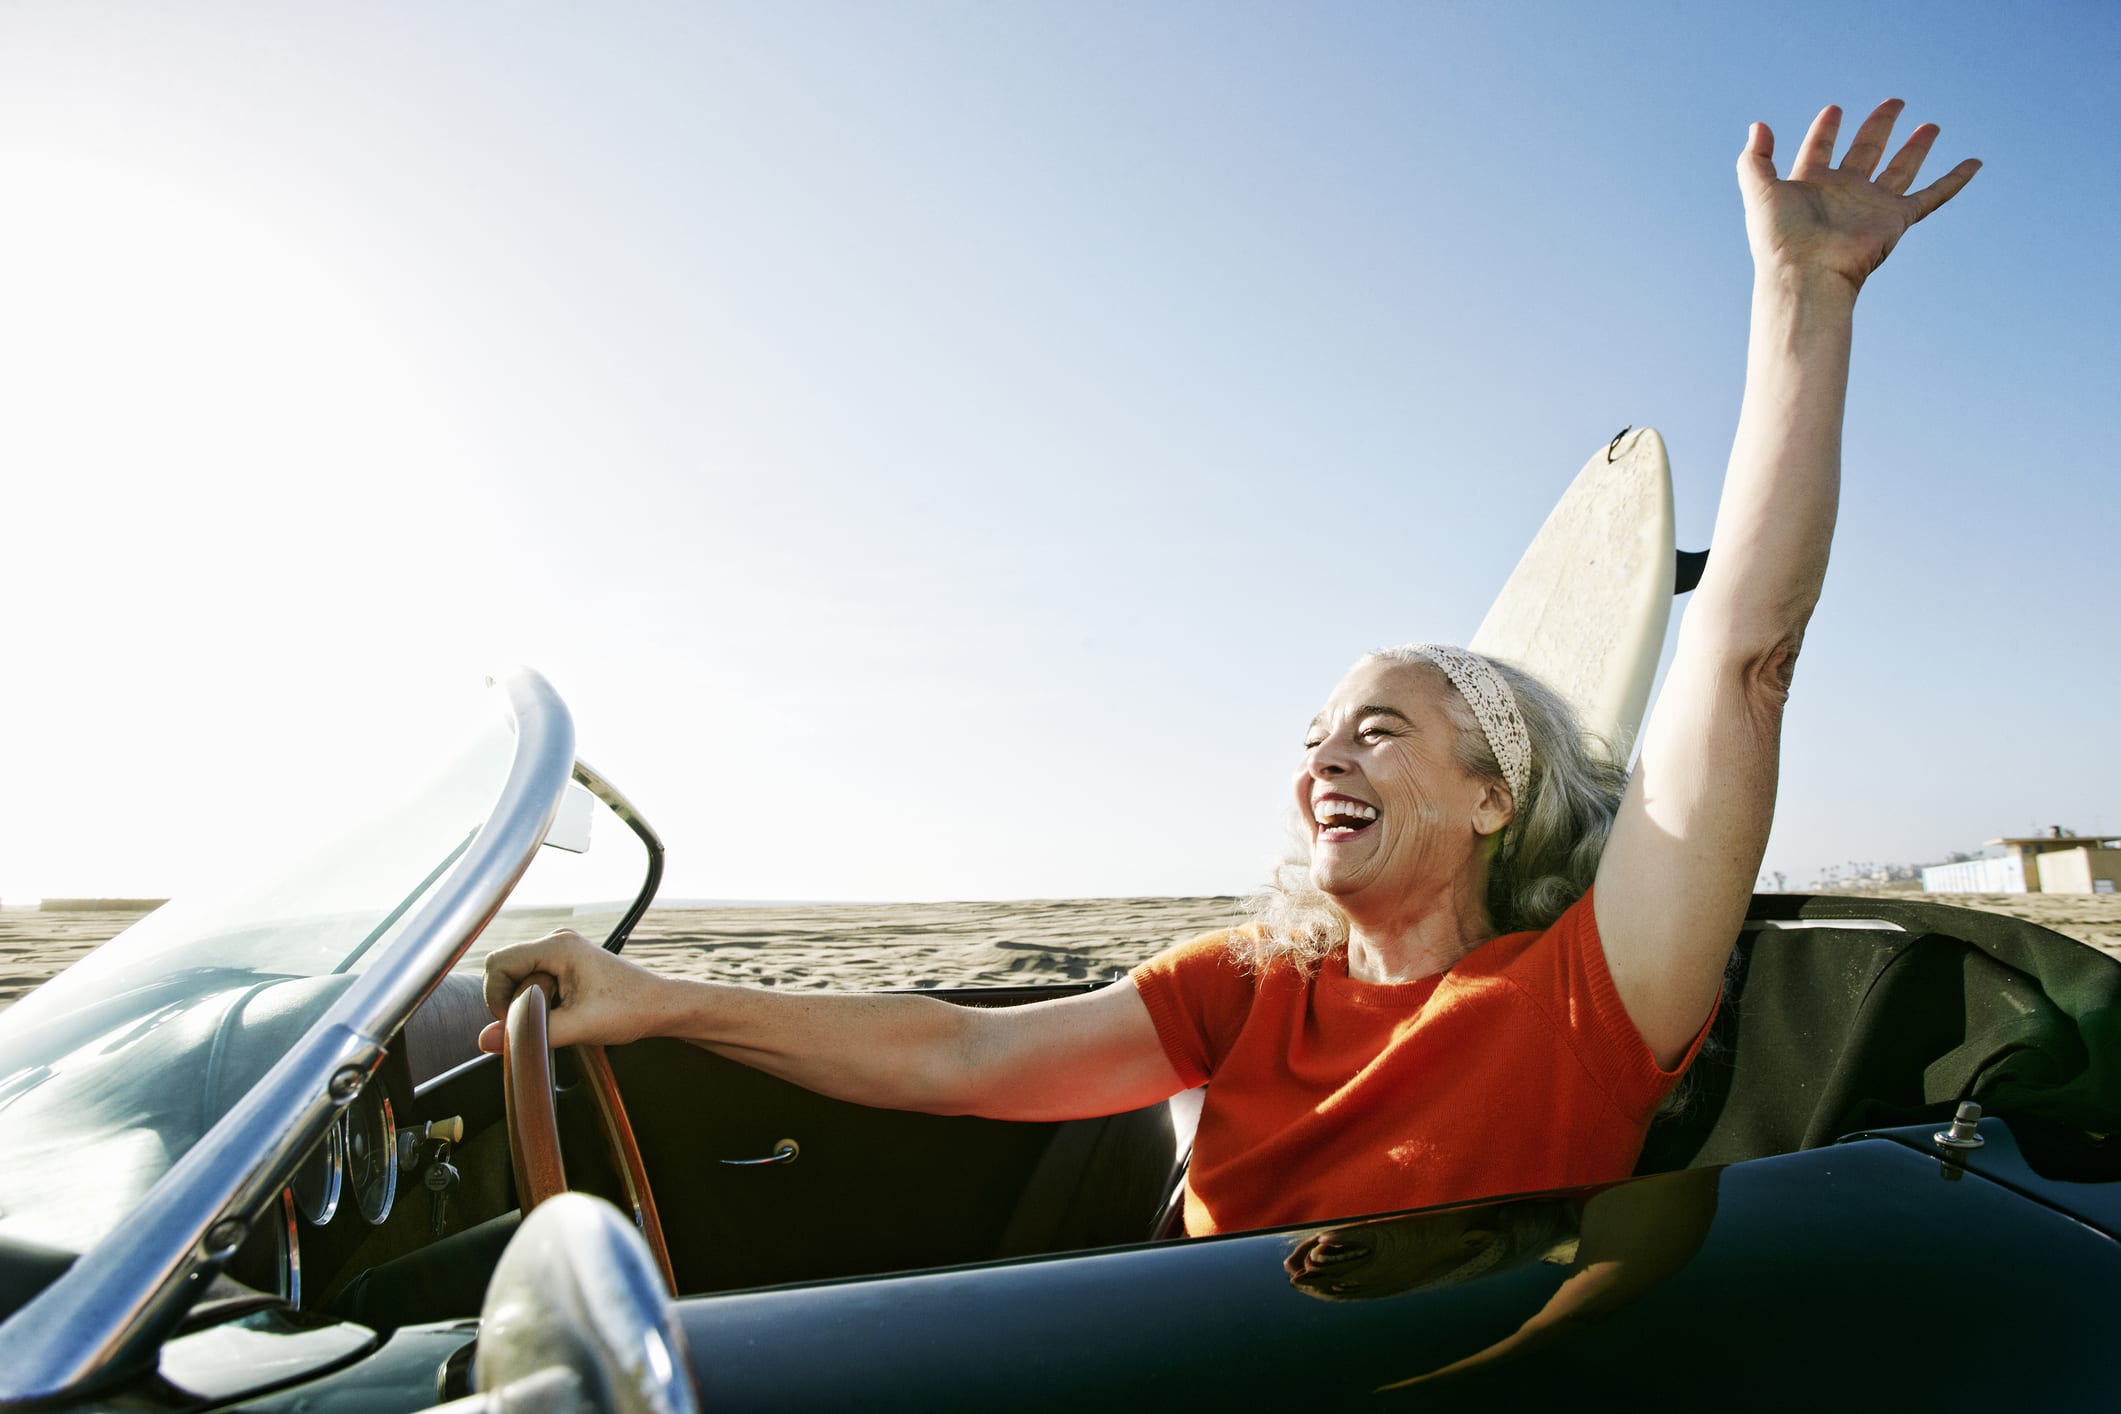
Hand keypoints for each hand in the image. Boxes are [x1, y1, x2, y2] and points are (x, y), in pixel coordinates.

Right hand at [477, 929, 667, 1053]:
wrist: (659, 1006)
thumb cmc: (628, 1010)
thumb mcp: (577, 1027)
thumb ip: (529, 1033)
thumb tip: (485, 1040)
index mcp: (558, 947)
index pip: (497, 964)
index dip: (497, 996)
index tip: (517, 1021)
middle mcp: (556, 941)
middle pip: (503, 969)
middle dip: (510, 1000)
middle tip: (538, 1022)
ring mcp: (560, 950)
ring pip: (516, 975)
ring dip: (524, 1001)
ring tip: (556, 1016)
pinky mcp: (564, 963)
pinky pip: (531, 978)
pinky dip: (535, 999)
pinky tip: (560, 1011)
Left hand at [1738, 99, 1979, 294]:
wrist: (1805, 273)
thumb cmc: (1779, 237)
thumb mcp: (1759, 190)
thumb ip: (1755, 158)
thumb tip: (1759, 125)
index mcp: (1810, 185)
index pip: (1820, 150)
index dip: (1825, 130)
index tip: (1834, 109)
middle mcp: (1843, 193)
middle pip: (1866, 151)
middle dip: (1879, 126)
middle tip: (1894, 102)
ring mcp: (1872, 206)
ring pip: (1900, 168)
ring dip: (1916, 147)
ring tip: (1932, 126)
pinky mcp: (1897, 219)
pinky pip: (1932, 197)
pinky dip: (1954, 181)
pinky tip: (1974, 164)